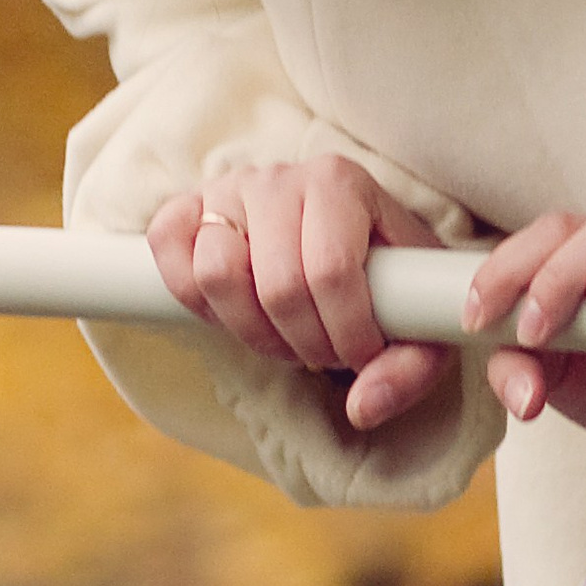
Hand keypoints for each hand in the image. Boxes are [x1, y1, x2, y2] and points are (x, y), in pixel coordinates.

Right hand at [146, 156, 454, 433]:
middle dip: (303, 343)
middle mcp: (281, 177)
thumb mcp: (419, 323)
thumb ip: (408, 370)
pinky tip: (234, 312)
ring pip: (216, 273)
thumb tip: (362, 408)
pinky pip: (167, 248)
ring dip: (251, 330)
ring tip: (283, 336)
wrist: (344, 239)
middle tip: (322, 354)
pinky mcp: (187, 208)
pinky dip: (191, 296)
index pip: (330, 273)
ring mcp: (227, 189)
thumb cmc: (385, 281)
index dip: (344, 335)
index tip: (359, 356)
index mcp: (341, 182)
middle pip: (276, 286)